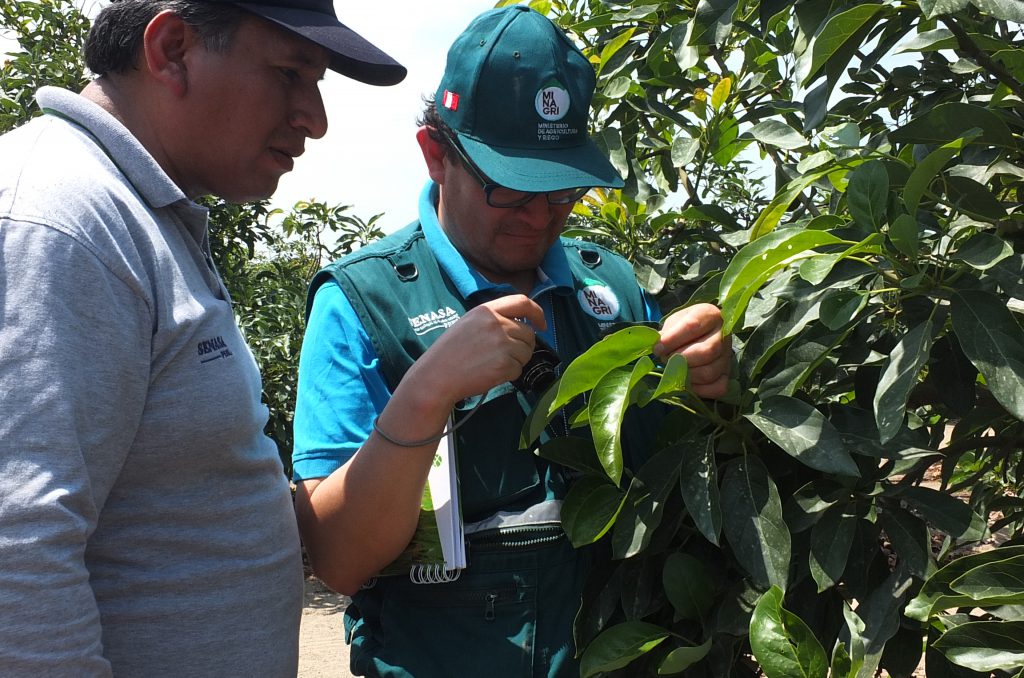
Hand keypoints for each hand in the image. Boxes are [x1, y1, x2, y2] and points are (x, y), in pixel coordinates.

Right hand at [408, 295, 545, 404]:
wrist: (437, 376)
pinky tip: (490, 373)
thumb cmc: (449, 353)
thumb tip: (520, 326)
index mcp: (487, 310)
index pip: (522, 302)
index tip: (541, 324)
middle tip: (506, 356)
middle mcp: (497, 323)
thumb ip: (493, 319)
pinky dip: (509, 375)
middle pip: (528, 333)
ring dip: (516, 361)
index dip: (537, 313)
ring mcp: (502, 343)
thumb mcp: (469, 323)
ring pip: (526, 352)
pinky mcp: (505, 364)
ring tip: (493, 364)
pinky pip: (518, 369)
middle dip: (523, 346)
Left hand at [653, 303, 731, 398]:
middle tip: (666, 359)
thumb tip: (660, 348)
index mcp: (710, 315)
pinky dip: (700, 390)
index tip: (658, 348)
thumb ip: (667, 334)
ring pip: (710, 372)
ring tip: (674, 370)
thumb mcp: (673, 323)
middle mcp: (724, 334)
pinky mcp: (727, 374)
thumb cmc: (683, 328)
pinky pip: (718, 388)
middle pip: (707, 352)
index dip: (672, 340)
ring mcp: (728, 356)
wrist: (698, 335)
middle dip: (680, 359)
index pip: (693, 326)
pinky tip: (688, 383)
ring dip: (686, 375)